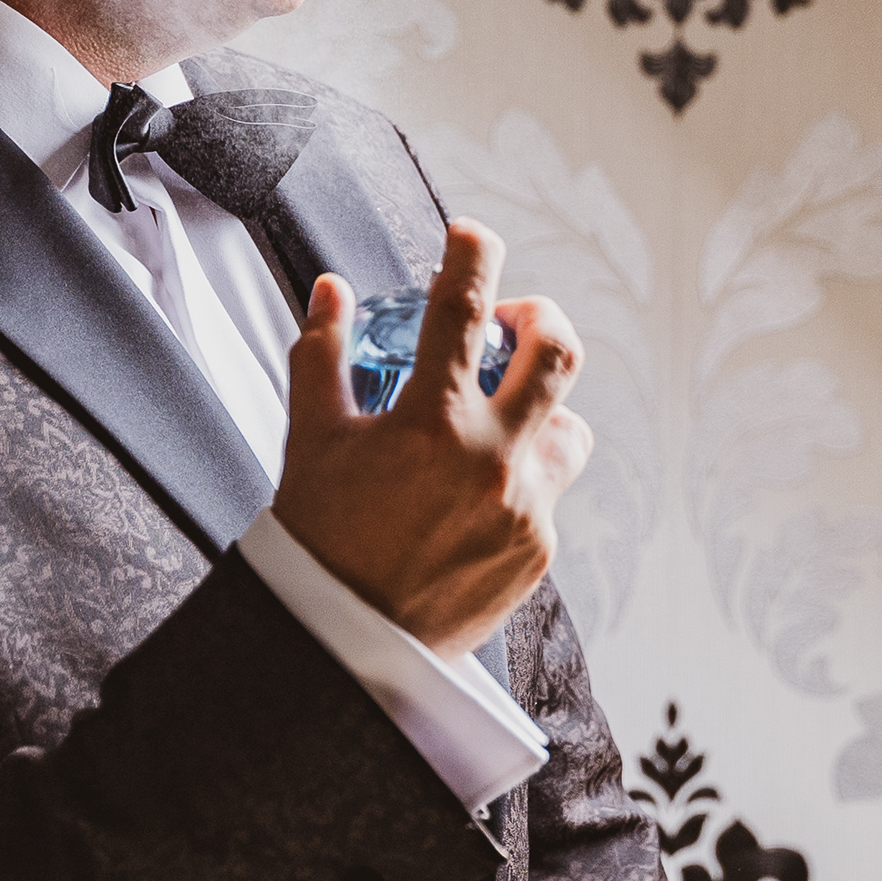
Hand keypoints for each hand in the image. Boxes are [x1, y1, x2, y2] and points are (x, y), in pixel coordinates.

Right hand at [271, 220, 590, 659]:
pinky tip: (474, 495)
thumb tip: (332, 291)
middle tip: (510, 322)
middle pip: (559, 352)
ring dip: (541, 409)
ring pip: (570, 427)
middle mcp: (491, 459)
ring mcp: (524, 506)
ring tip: (498, 417)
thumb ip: (323, 354)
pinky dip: (517, 480)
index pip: (464, 309)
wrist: (341, 644)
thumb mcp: (311, 439)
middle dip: (539, 318)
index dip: (473, 254)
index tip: (470, 236)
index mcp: (432, 422)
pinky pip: (547, 493)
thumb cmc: (320, 538)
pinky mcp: (538, 549)